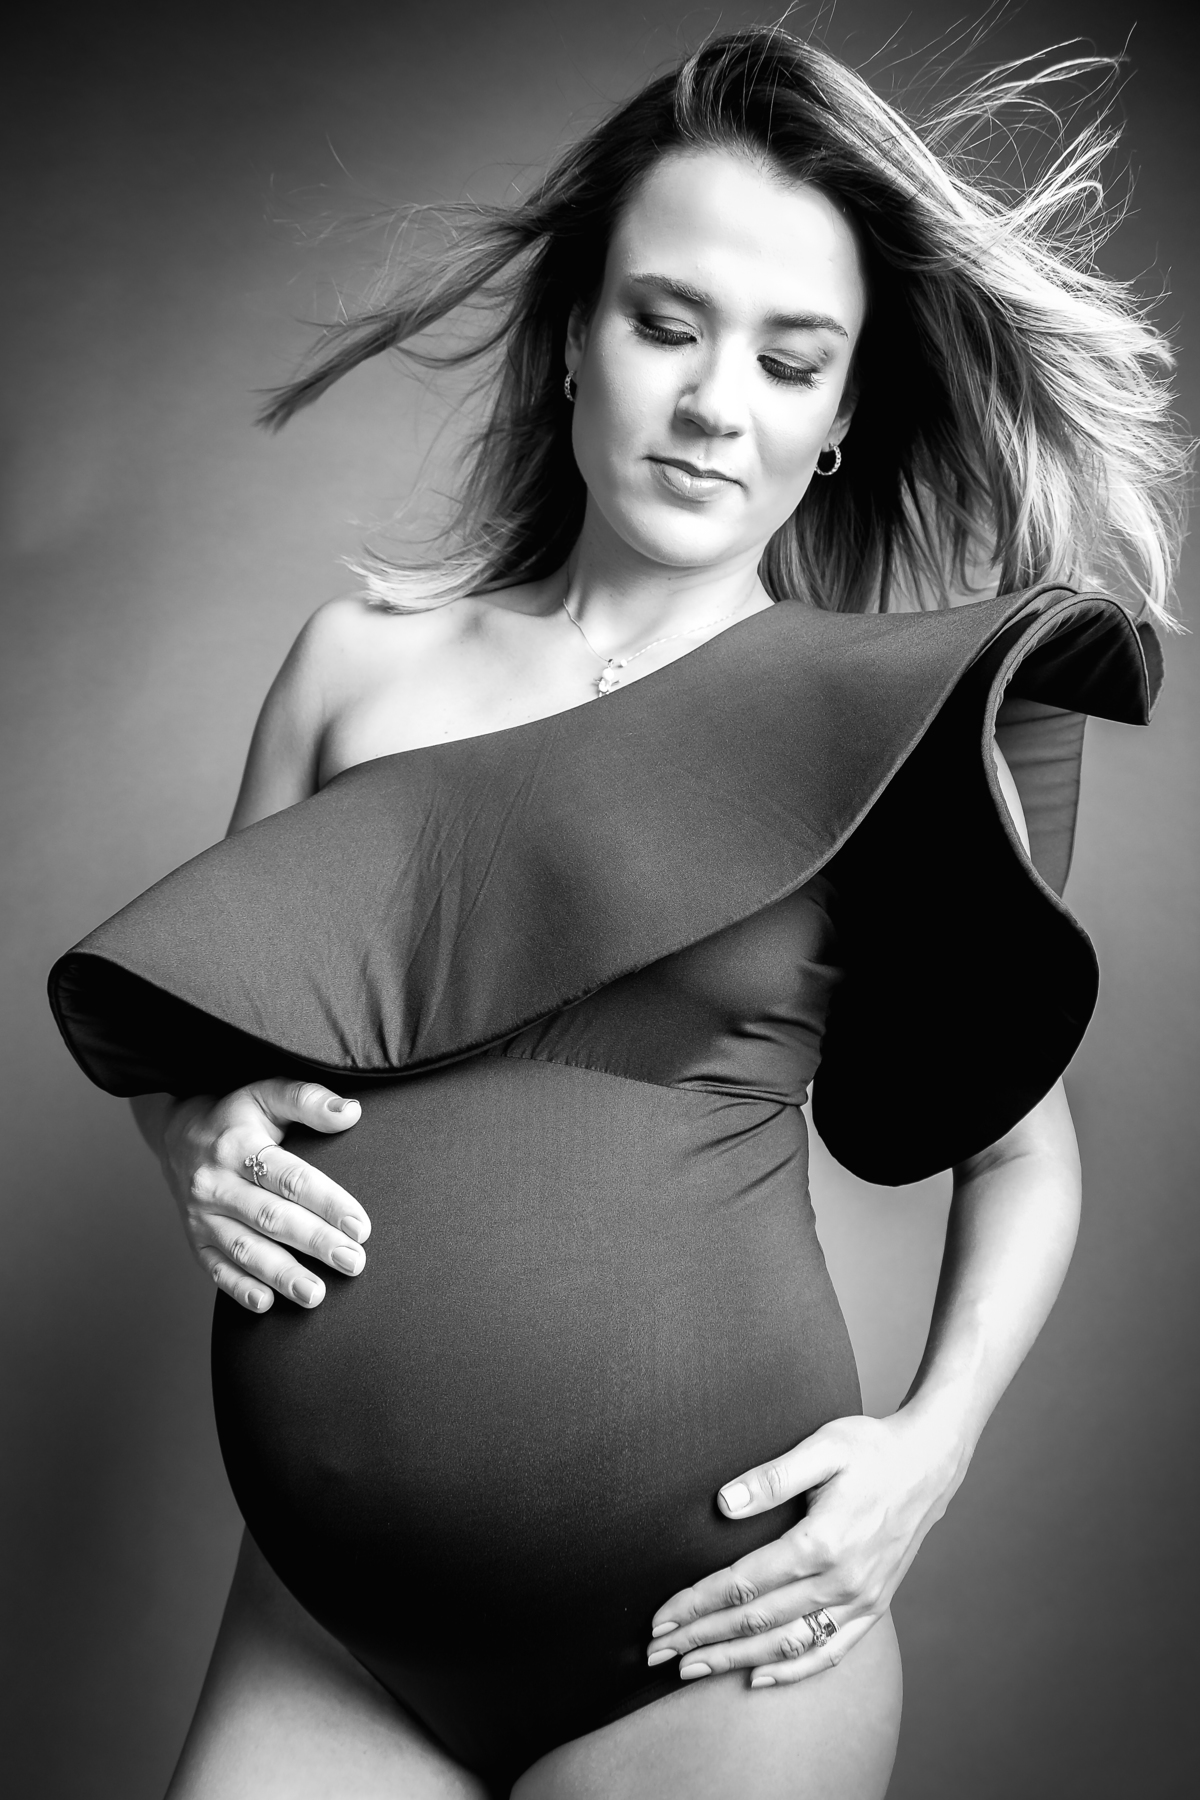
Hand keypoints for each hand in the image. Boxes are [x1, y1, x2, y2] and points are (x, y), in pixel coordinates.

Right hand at [151, 1077, 369, 1313]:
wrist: (177, 1134)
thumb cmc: (237, 1115)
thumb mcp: (268, 1092)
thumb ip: (309, 1100)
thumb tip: (351, 1112)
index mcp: (238, 1144)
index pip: (290, 1177)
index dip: (327, 1202)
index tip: (360, 1227)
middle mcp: (215, 1182)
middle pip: (270, 1217)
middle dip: (314, 1243)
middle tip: (352, 1262)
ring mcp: (201, 1215)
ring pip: (244, 1249)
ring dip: (281, 1275)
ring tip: (316, 1294)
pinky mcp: (194, 1240)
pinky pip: (215, 1269)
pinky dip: (239, 1289)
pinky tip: (267, 1303)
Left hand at [647, 1410, 967, 1686]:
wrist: (930, 1464)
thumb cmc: (872, 1448)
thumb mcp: (824, 1446)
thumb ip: (773, 1477)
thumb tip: (723, 1503)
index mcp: (822, 1542)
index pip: (742, 1585)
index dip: (696, 1605)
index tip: (660, 1620)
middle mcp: (841, 1581)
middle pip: (756, 1622)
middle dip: (702, 1639)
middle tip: (656, 1654)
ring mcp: (860, 1600)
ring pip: (787, 1644)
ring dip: (735, 1660)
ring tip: (691, 1670)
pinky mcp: (874, 1607)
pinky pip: (829, 1650)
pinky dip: (792, 1670)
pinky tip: (759, 1678)